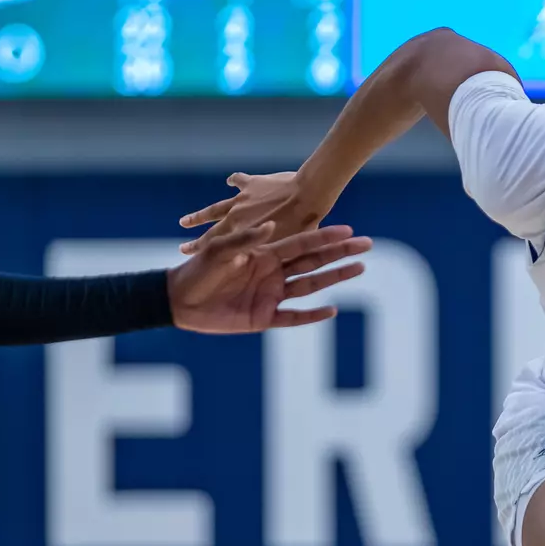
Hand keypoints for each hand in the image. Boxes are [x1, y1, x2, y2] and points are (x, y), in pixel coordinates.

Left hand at [168, 223, 371, 333]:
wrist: (178, 301)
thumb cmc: (196, 271)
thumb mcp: (218, 252)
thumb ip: (244, 240)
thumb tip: (270, 227)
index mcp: (264, 254)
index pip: (302, 243)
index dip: (325, 237)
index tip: (349, 230)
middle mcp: (274, 273)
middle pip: (315, 261)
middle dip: (341, 253)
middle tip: (367, 246)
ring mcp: (272, 295)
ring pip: (311, 285)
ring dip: (335, 278)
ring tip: (360, 269)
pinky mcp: (265, 318)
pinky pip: (294, 318)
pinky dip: (313, 316)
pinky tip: (333, 311)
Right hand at [179, 171, 329, 255]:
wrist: (307, 196)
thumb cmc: (302, 227)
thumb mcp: (284, 249)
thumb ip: (270, 256)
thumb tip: (268, 267)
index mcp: (243, 236)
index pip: (216, 247)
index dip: (200, 251)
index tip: (185, 255)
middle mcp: (236, 218)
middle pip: (211, 230)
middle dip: (196, 239)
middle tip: (182, 246)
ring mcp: (242, 201)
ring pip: (215, 209)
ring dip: (200, 215)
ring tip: (185, 220)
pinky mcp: (252, 184)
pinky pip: (239, 181)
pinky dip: (235, 181)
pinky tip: (230, 181)